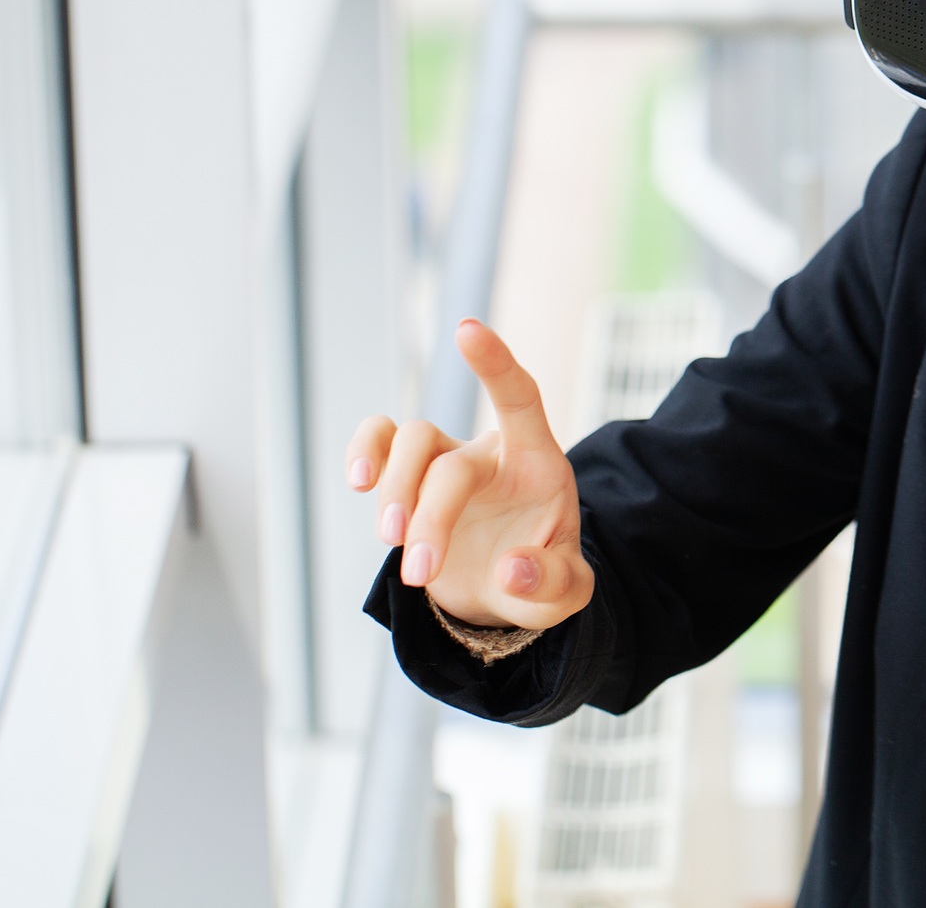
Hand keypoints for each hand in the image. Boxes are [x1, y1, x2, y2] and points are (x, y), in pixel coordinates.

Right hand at [346, 319, 592, 628]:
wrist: (503, 593)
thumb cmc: (542, 579)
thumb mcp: (565, 595)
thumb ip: (551, 583)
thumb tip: (512, 571)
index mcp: (537, 465)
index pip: (519, 399)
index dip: (495, 365)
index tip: (465, 330)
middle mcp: (489, 453)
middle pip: (450, 461)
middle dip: (430, 517)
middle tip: (419, 571)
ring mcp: (445, 461)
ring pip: (409, 442)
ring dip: (395, 492)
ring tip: (391, 541)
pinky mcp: (409, 479)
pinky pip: (379, 442)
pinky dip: (363, 451)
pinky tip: (359, 480)